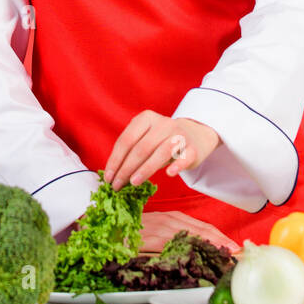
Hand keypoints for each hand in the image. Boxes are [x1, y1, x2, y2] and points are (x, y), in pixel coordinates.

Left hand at [104, 112, 220, 189]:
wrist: (195, 135)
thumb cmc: (162, 140)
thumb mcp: (145, 138)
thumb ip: (131, 151)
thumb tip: (113, 175)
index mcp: (146, 118)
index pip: (127, 140)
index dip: (115, 160)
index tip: (108, 177)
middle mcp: (164, 124)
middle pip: (141, 148)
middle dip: (126, 169)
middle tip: (117, 185)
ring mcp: (179, 135)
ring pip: (160, 153)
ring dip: (145, 170)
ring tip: (133, 183)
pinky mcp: (193, 149)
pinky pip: (184, 158)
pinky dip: (176, 166)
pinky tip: (168, 174)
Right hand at [140, 211, 240, 253]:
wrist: (104, 224)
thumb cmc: (130, 228)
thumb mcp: (153, 230)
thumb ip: (169, 236)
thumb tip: (190, 248)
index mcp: (173, 219)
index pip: (202, 228)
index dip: (220, 238)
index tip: (235, 247)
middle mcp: (170, 221)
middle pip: (203, 232)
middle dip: (223, 243)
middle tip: (240, 254)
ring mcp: (162, 229)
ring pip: (194, 237)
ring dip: (213, 247)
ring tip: (230, 256)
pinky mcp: (152, 238)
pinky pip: (176, 244)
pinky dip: (192, 249)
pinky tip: (203, 255)